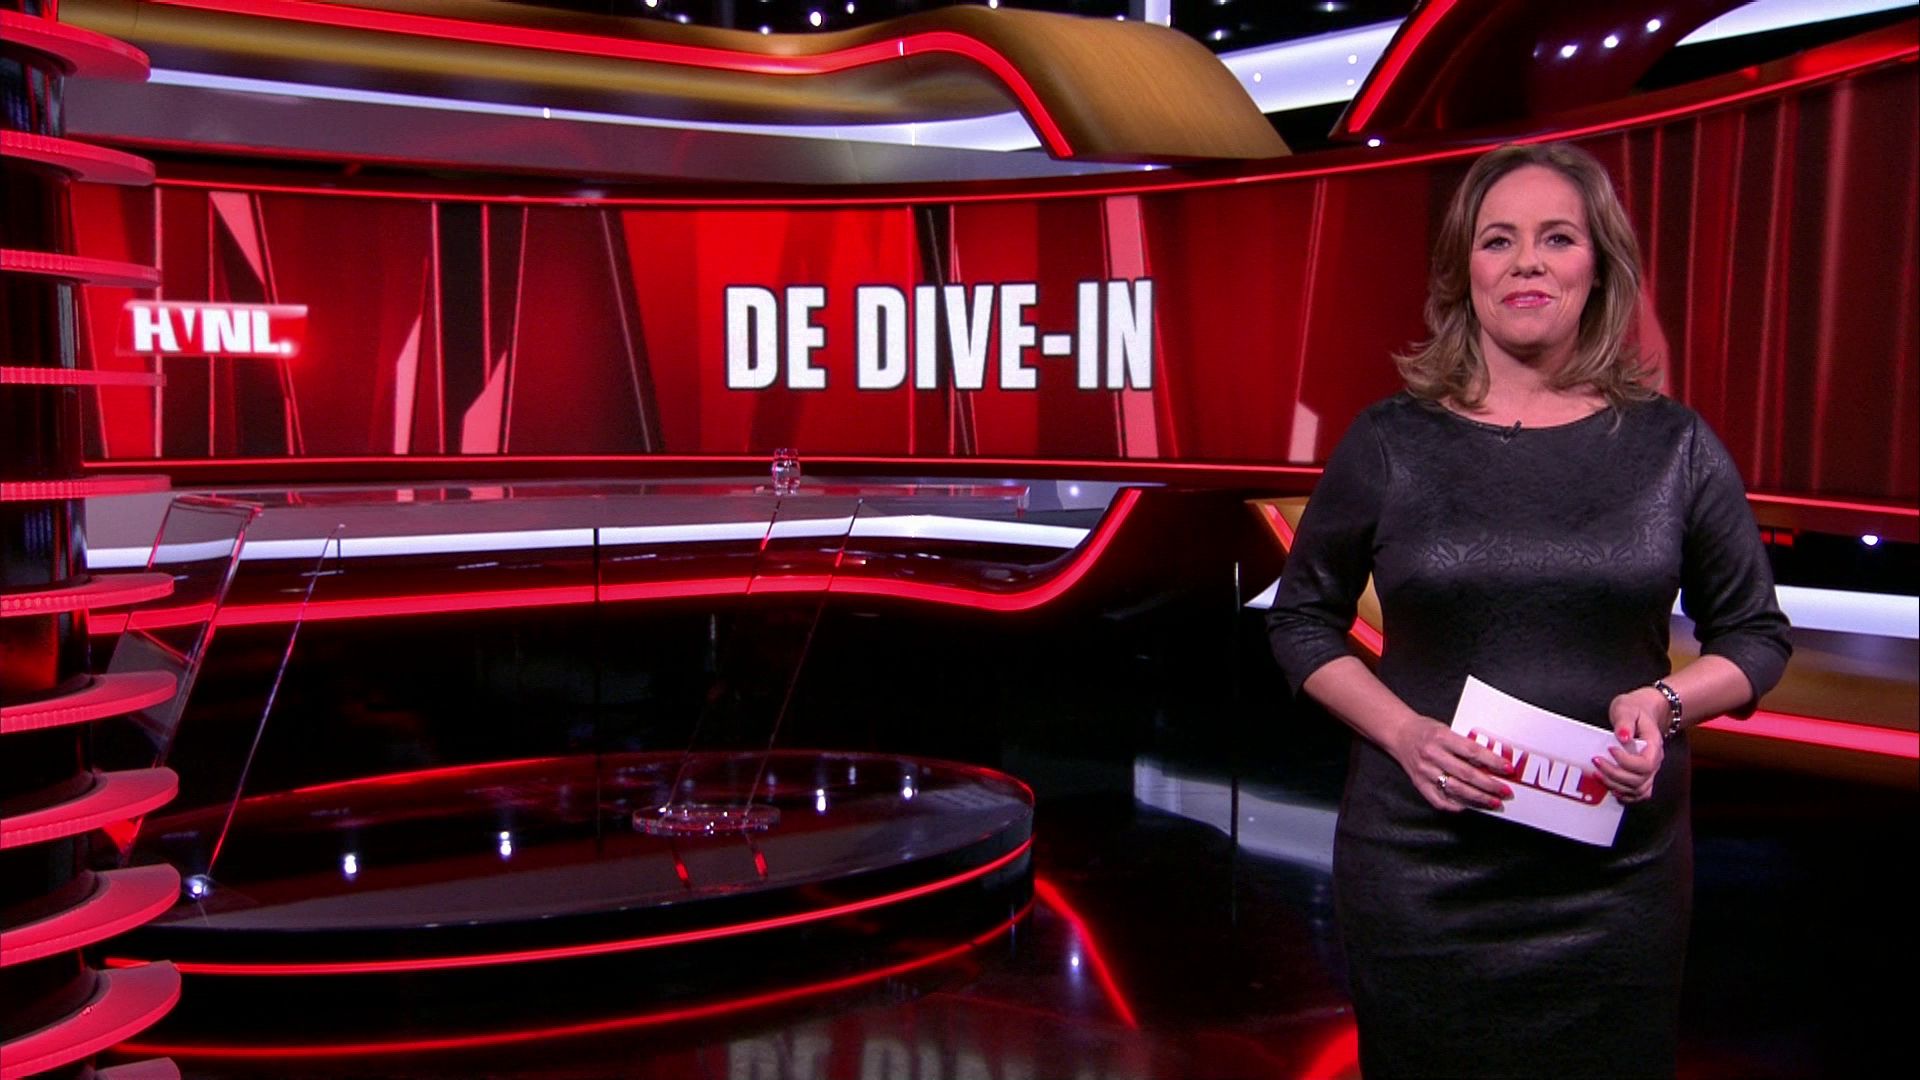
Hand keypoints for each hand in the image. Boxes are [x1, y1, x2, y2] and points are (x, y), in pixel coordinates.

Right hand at [1389, 715, 1515, 811]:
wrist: (1399, 734)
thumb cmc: (1426, 730)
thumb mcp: (1446, 729)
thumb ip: (1465, 745)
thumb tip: (1491, 763)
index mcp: (1441, 737)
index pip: (1472, 751)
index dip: (1492, 761)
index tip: (1507, 769)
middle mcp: (1432, 755)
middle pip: (1467, 773)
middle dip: (1490, 785)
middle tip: (1505, 791)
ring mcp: (1425, 771)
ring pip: (1456, 789)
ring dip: (1478, 798)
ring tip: (1493, 802)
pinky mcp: (1419, 784)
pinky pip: (1439, 800)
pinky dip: (1455, 806)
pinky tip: (1469, 807)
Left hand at [1593, 688, 1667, 803]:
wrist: (1643, 711)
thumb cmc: (1635, 710)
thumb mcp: (1627, 708)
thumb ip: (1624, 722)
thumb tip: (1622, 736)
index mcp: (1654, 746)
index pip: (1645, 764)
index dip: (1626, 762)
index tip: (1609, 749)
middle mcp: (1655, 761)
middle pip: (1639, 780)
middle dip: (1614, 774)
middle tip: (1596, 761)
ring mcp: (1650, 770)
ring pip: (1638, 790)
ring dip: (1616, 786)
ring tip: (1598, 774)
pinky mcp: (1642, 775)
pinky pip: (1639, 793)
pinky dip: (1625, 795)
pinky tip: (1610, 788)